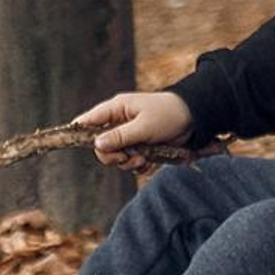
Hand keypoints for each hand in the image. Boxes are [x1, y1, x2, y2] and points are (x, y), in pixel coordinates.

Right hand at [74, 87, 195, 163]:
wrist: (195, 120)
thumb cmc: (169, 115)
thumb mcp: (144, 126)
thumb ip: (120, 136)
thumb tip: (97, 144)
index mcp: (117, 109)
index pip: (88, 121)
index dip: (79, 134)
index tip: (78, 146)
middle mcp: (119, 122)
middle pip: (100, 146)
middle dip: (112, 156)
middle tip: (126, 157)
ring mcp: (129, 136)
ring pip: (115, 157)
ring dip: (127, 162)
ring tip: (142, 159)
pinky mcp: (140, 147)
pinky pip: (129, 162)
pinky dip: (137, 165)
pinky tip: (148, 162)